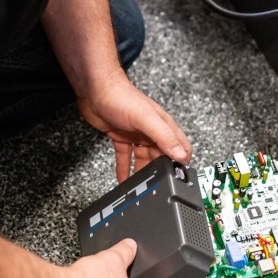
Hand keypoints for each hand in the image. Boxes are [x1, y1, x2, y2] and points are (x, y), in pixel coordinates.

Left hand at [77, 72, 192, 180]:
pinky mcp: (121, 137)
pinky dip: (125, 169)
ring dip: (142, 173)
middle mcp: (152, 130)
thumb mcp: (145, 118)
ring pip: (144, 159)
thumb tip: (180, 153)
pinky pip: (126, 157)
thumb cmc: (121, 96)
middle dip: (160, 171)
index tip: (179, 177)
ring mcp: (136, 134)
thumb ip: (164, 136)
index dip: (182, 161)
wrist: (94, 89)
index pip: (181, 146)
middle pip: (161, 156)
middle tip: (156, 186)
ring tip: (140, 188)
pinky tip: (123, 179)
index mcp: (162, 125)